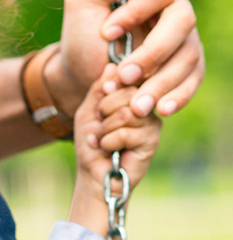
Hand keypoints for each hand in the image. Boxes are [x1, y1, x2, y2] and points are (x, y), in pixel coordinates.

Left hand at [49, 0, 203, 118]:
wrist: (80, 74)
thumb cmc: (81, 35)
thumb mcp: (82, 0)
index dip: (134, 12)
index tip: (105, 33)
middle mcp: (173, 6)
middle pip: (182, 20)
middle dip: (153, 51)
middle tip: (124, 74)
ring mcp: (184, 36)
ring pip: (188, 53)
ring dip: (162, 80)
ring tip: (136, 103)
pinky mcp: (188, 64)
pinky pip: (194, 77)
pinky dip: (179, 94)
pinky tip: (161, 109)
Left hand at [69, 65, 160, 235]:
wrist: (94, 174)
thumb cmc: (90, 143)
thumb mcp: (88, 111)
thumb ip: (99, 89)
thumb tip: (112, 65)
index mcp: (131, 97)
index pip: (125, 78)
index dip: (108, 90)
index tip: (99, 107)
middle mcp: (145, 107)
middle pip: (126, 94)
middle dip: (103, 112)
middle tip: (100, 127)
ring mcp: (151, 123)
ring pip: (126, 113)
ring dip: (105, 130)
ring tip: (104, 140)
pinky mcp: (152, 141)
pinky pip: (125, 133)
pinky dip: (108, 142)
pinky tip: (110, 150)